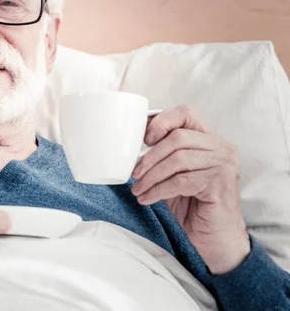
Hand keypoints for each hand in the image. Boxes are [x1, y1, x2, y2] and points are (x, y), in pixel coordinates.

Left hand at [131, 105, 249, 273]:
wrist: (213, 238)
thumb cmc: (191, 205)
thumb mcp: (172, 174)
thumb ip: (161, 156)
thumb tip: (128, 145)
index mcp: (208, 139)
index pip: (185, 113)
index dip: (162, 121)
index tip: (144, 139)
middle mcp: (221, 147)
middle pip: (177, 138)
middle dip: (150, 157)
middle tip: (134, 174)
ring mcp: (224, 164)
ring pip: (178, 160)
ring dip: (151, 176)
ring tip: (138, 189)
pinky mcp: (221, 184)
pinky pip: (182, 181)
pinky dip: (159, 190)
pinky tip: (147, 198)